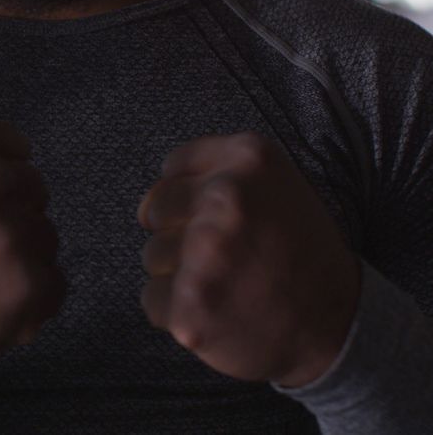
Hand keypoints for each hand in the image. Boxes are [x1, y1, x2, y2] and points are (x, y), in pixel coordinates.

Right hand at [0, 117, 65, 373]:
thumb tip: (1, 157)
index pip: (12, 144)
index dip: (5, 168)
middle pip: (33, 187)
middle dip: (12, 212)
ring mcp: (13, 234)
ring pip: (46, 236)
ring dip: (21, 256)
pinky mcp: (31, 283)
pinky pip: (54, 282)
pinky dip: (31, 299)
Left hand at [137, 132, 360, 386]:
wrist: (336, 326)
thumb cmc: (298, 255)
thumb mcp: (277, 186)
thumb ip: (218, 174)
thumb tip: (150, 202)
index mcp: (249, 159)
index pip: (174, 167)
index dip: (191, 197)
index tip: (221, 219)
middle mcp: (226, 198)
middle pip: (156, 208)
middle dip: (180, 233)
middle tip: (227, 256)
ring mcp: (207, 252)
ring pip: (152, 255)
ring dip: (179, 274)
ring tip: (228, 284)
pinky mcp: (189, 304)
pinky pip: (152, 298)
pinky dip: (176, 311)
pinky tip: (218, 313)